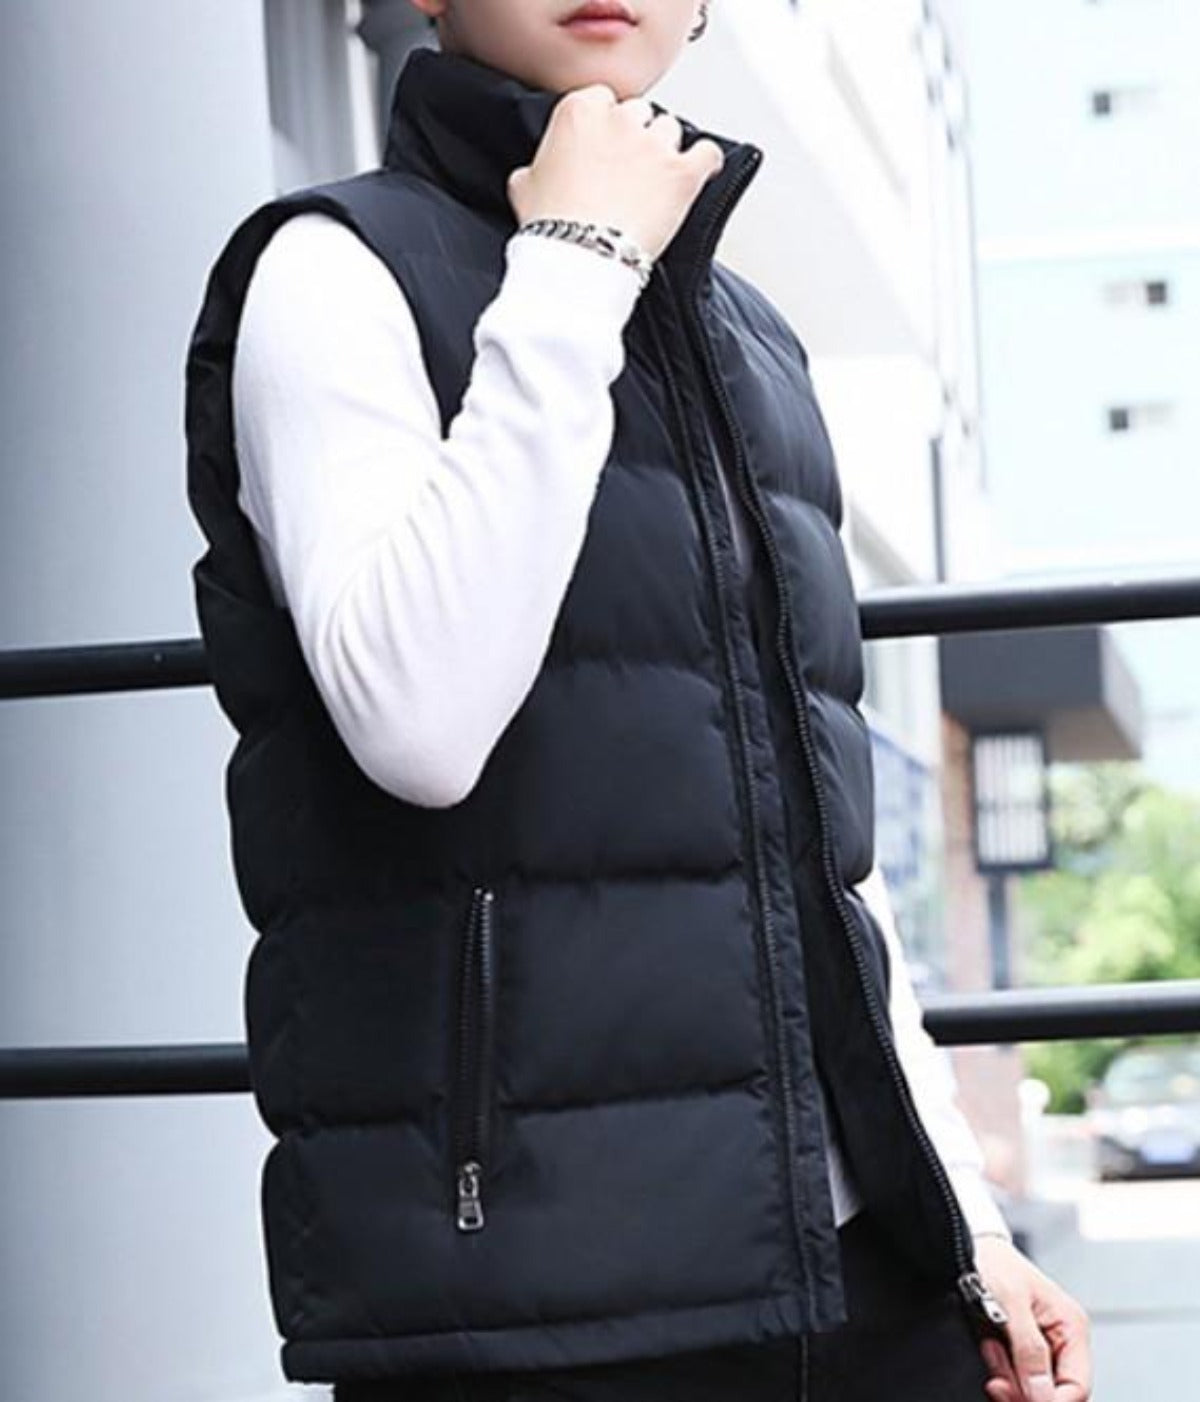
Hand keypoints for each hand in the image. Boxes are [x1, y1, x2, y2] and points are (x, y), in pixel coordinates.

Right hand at [506, 83, 724, 260]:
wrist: (578, 260)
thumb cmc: (552, 229)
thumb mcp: (524, 188)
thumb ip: (537, 167)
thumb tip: (538, 172)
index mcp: (580, 112)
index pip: (602, 101)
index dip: (605, 128)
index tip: (604, 149)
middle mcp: (620, 119)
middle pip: (639, 114)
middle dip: (636, 138)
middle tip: (628, 172)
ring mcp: (654, 145)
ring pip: (670, 130)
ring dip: (665, 152)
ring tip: (654, 183)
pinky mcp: (682, 173)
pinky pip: (707, 153)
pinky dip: (705, 163)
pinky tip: (698, 173)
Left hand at [971, 1235, 1092, 1401]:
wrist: (966, 1246)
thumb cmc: (992, 1262)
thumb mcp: (1010, 1302)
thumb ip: (1029, 1350)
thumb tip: (1043, 1396)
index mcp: (1071, 1327)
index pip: (1077, 1387)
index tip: (1019, 1399)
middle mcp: (1062, 1340)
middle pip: (1053, 1392)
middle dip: (1023, 1390)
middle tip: (996, 1378)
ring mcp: (1042, 1347)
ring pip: (1032, 1389)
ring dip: (1007, 1377)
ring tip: (990, 1346)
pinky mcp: (1021, 1349)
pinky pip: (1015, 1377)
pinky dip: (999, 1370)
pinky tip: (989, 1346)